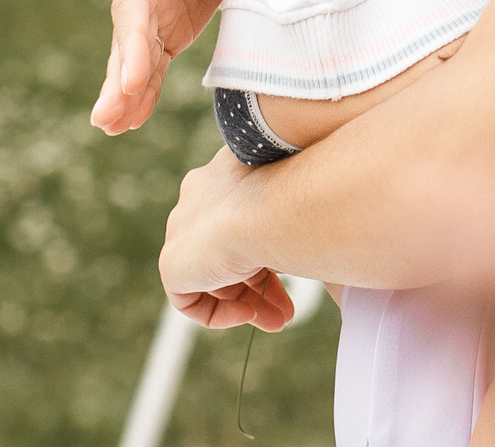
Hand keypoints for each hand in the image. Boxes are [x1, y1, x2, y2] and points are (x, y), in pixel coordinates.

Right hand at [91, 0, 272, 135]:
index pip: (137, 1)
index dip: (134, 40)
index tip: (132, 77)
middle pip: (128, 34)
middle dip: (118, 76)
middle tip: (106, 117)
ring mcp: (156, 4)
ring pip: (135, 54)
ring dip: (123, 91)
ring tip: (110, 127)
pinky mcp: (171, 21)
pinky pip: (153, 60)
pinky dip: (142, 90)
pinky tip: (131, 121)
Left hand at [161, 146, 297, 329]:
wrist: (268, 210)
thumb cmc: (297, 197)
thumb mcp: (300, 199)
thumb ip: (298, 210)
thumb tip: (322, 224)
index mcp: (225, 174)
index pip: (243, 219)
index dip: (269, 249)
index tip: (295, 267)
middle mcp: (199, 198)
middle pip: (228, 251)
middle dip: (261, 284)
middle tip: (288, 307)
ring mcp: (182, 231)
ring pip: (214, 277)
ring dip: (249, 302)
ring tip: (279, 321)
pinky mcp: (172, 264)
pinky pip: (192, 298)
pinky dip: (221, 312)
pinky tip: (249, 313)